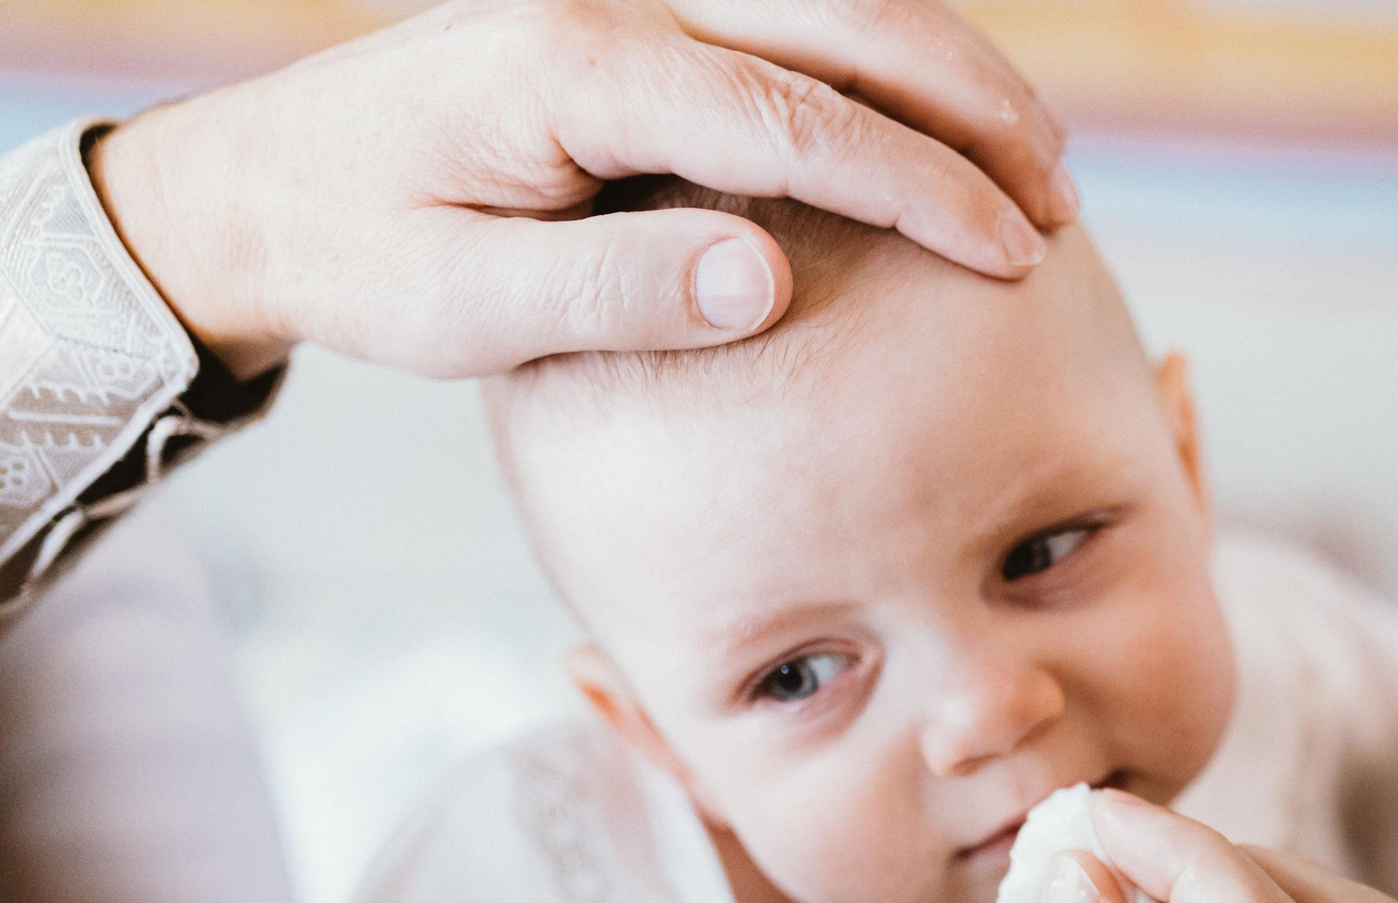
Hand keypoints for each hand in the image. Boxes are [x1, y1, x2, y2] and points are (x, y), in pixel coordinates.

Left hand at [86, 0, 1076, 379]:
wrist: (267, 181)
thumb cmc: (359, 254)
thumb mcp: (455, 307)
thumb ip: (610, 291)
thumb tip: (769, 276)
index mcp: (576, 65)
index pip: (794, 117)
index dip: (921, 185)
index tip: (1013, 253)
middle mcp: (620, 4)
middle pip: (847, 20)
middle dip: (977, 107)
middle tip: (1060, 208)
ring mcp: (638, 2)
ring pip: (840, 5)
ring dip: (955, 77)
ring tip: (1043, 171)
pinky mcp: (648, 26)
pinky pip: (800, 29)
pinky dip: (895, 72)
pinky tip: (951, 138)